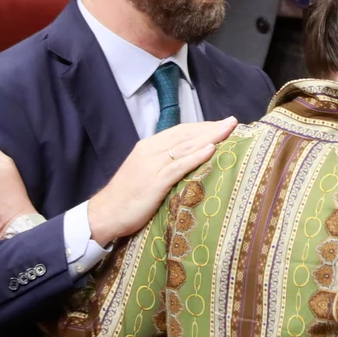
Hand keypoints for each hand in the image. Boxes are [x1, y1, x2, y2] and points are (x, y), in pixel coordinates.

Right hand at [85, 119, 235, 245]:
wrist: (104, 214)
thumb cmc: (126, 196)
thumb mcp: (144, 172)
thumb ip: (162, 163)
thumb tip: (186, 159)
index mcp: (148, 147)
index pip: (180, 131)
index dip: (202, 127)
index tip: (221, 124)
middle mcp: (150, 151)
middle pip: (186, 134)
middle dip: (211, 127)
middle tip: (233, 122)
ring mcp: (152, 165)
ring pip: (185, 146)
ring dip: (210, 136)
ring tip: (228, 129)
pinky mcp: (154, 181)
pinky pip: (179, 166)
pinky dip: (196, 156)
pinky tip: (211, 149)